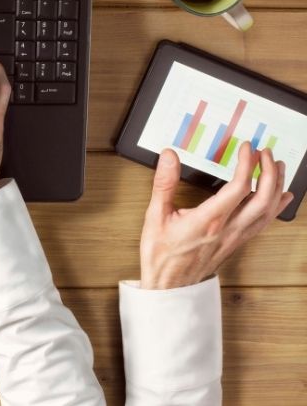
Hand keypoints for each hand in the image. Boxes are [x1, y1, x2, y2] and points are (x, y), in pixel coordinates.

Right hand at [140, 143, 292, 288]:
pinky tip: (281, 198)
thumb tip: (170, 157)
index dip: (246, 164)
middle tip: (266, 153)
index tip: (246, 148)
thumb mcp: (154, 216)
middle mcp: (227, 229)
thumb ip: (164, 183)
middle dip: (268, 172)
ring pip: (267, 211)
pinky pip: (263, 223)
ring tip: (278, 167)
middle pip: (262, 198)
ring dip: (276, 186)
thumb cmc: (162, 255)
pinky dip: (276, 208)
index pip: (238, 187)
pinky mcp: (236, 243)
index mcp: (208, 220)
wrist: (170, 286)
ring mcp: (235, 237)